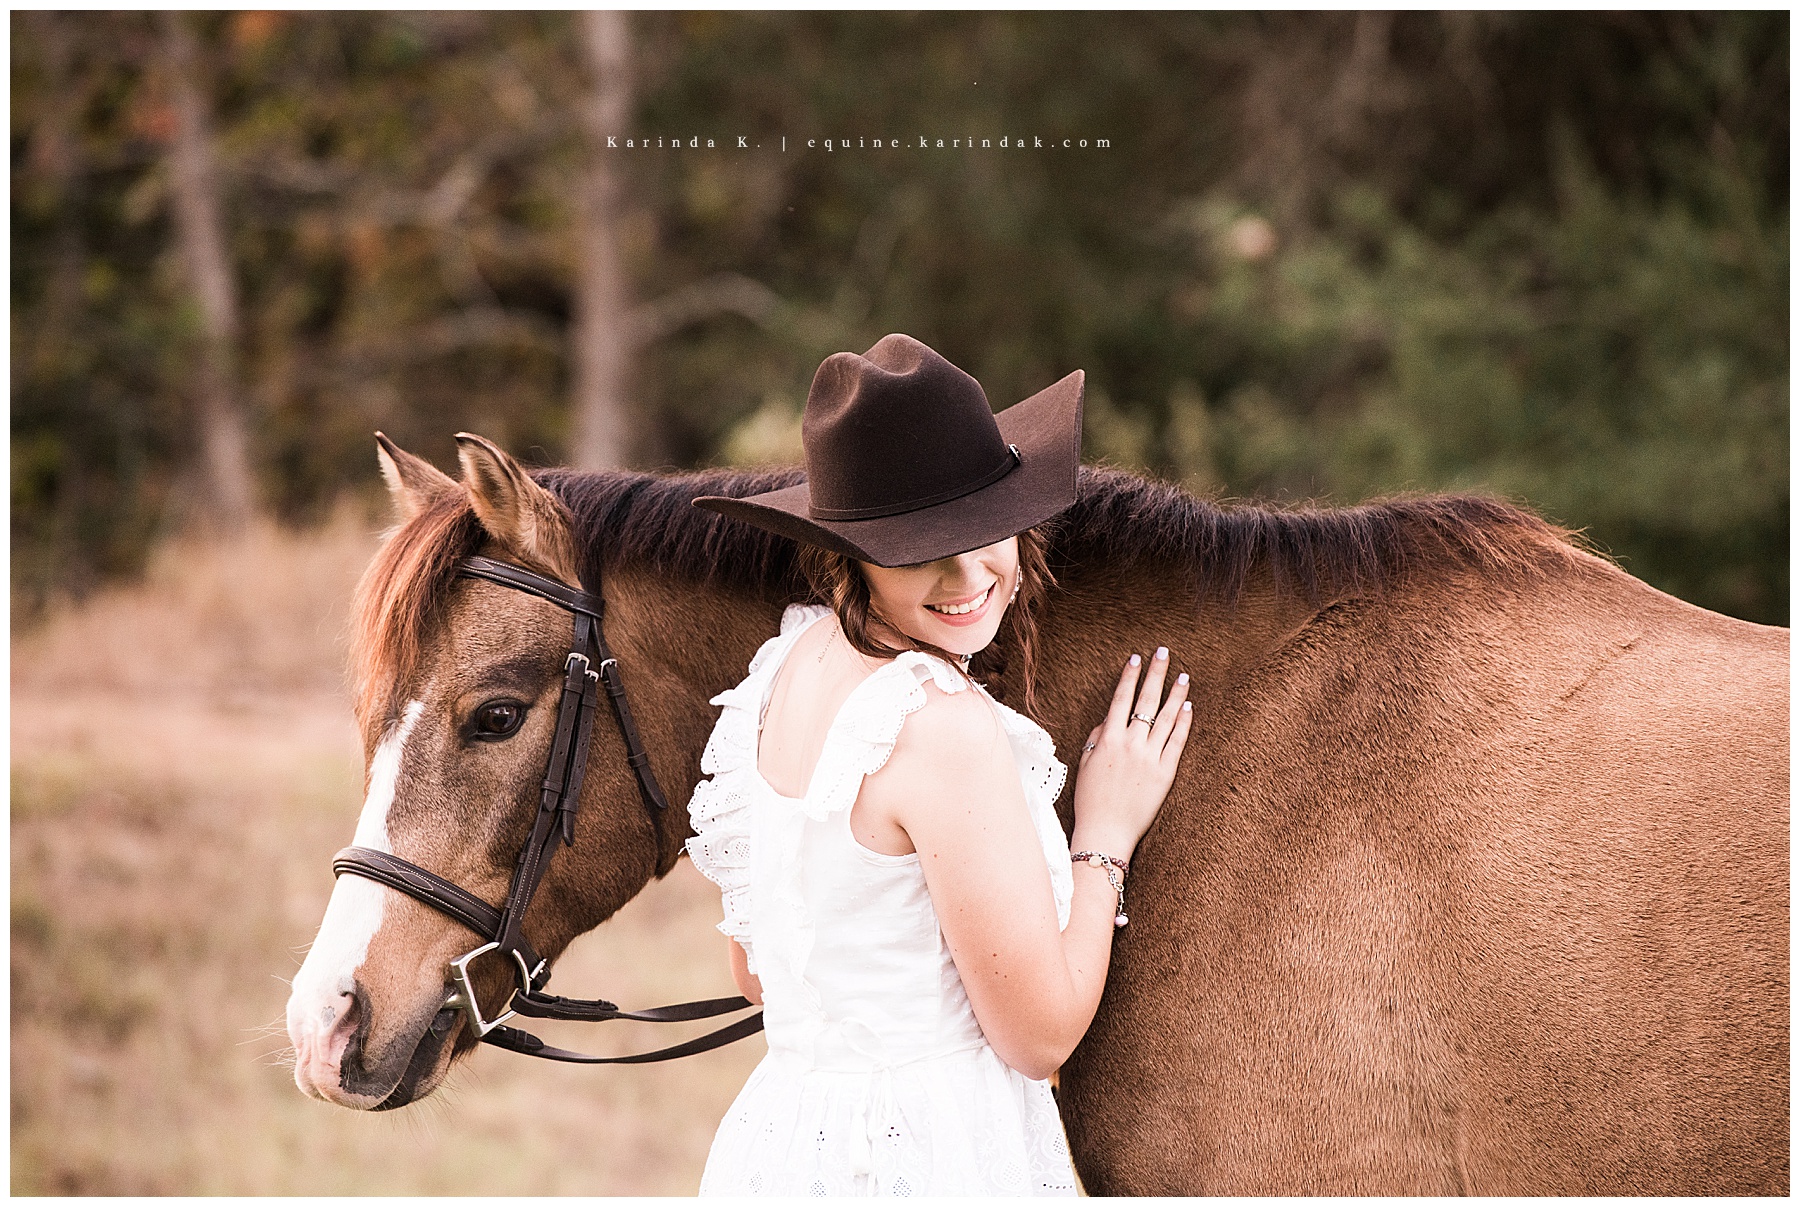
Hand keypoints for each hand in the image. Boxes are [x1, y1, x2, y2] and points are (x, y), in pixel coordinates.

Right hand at [1071, 647, 1191, 855]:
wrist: (1106, 831)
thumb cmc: (1091, 800)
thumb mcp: (1085, 764)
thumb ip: (1097, 738)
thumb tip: (1109, 720)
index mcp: (1108, 739)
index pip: (1121, 699)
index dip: (1129, 677)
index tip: (1136, 658)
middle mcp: (1131, 744)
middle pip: (1146, 701)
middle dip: (1155, 674)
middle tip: (1163, 652)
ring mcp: (1150, 758)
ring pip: (1166, 718)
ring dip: (1175, 694)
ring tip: (1183, 676)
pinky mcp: (1166, 773)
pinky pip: (1177, 742)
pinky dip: (1184, 723)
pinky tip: (1188, 707)